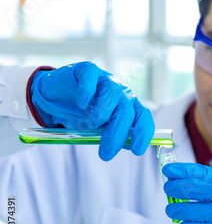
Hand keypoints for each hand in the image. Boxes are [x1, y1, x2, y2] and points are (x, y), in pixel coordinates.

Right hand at [30, 61, 154, 160]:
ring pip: (112, 94)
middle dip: (118, 135)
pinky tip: (81, 103)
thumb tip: (127, 146)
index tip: (137, 150)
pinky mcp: (87, 70)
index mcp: (128, 106)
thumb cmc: (81, 114)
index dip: (143, 133)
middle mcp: (121, 92)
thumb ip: (114, 135)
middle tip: (105, 153)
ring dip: (102, 114)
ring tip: (91, 124)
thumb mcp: (99, 129)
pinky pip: (91, 77)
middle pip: (127, 111)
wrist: (55, 98)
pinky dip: (86, 91)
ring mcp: (105, 79)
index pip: (143, 116)